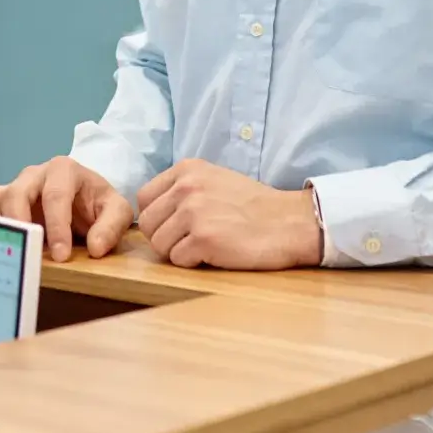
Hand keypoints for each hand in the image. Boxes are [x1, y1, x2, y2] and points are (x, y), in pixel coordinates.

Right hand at [0, 156, 132, 261]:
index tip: (61, 255)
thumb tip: (95, 248)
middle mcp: (35, 173)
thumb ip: (111, 227)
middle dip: (23, 225)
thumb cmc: (96, 204)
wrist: (83, 200)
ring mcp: (14, 184)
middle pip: (18, 193)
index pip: (55, 196)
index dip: (56, 227)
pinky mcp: (1, 199)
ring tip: (8, 251)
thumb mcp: (115, 211)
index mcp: (64, 170)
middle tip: (29, 253)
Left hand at [135, 159, 320, 269]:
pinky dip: (193, 263)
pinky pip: (177, 259)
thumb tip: (152, 210)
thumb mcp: (214, 179)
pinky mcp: (203, 239)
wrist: (289, 222)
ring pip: (159, 244)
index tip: (173, 226)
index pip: (144, 198)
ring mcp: (193, 212)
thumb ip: (182, 188)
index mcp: (186, 169)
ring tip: (204, 247)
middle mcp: (186, 187)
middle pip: (147, 224)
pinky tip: (214, 254)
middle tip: (189, 242)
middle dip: (164, 238)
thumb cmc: (253, 206)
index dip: (156, 218)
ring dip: (178, 252)